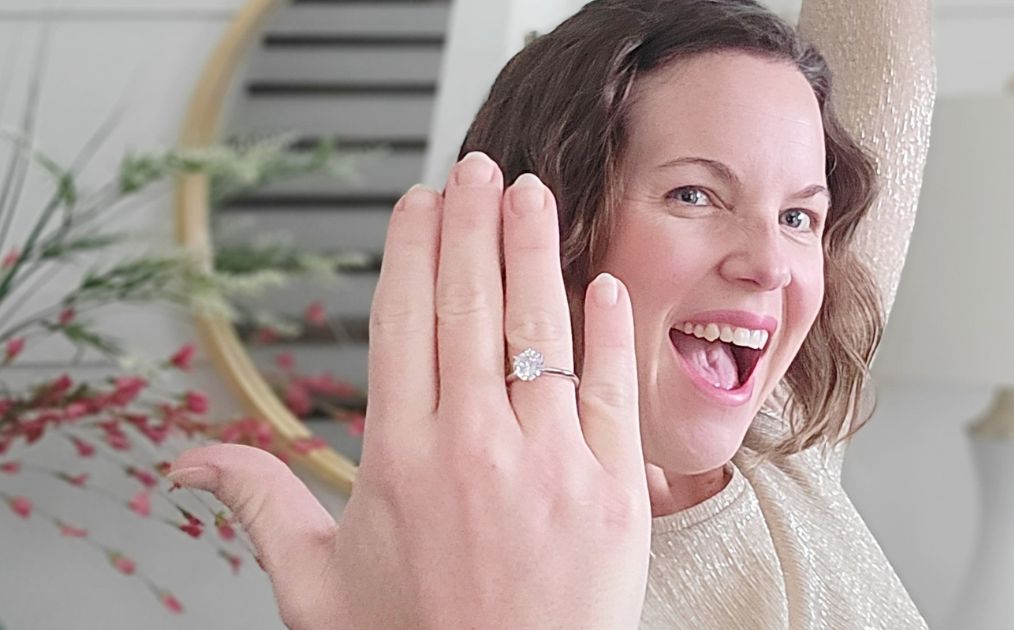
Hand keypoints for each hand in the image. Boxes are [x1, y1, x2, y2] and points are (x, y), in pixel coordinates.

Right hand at [168, 152, 650, 628]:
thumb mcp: (318, 585)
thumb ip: (260, 506)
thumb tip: (191, 462)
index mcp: (400, 459)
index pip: (403, 321)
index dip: (413, 250)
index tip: (421, 203)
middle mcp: (473, 446)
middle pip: (468, 304)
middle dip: (471, 224)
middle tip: (478, 169)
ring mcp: (548, 462)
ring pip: (539, 328)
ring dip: (533, 250)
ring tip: (530, 194)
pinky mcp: (611, 488)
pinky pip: (609, 388)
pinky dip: (607, 331)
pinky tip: (600, 284)